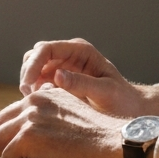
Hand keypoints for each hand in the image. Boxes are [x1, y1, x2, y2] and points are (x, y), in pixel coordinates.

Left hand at [0, 85, 126, 157]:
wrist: (116, 145)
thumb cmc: (99, 138)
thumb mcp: (72, 115)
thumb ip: (50, 116)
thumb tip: (30, 132)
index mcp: (44, 94)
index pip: (8, 114)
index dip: (16, 136)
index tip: (34, 149)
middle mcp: (34, 100)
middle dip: (7, 145)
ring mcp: (30, 117)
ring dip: (12, 157)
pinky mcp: (29, 137)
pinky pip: (7, 157)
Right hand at [19, 38, 158, 118]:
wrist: (131, 109)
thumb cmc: (122, 100)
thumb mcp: (105, 92)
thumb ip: (82, 83)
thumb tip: (57, 75)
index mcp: (81, 51)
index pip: (47, 48)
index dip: (33, 64)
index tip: (27, 85)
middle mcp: (70, 55)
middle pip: (36, 55)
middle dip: (28, 73)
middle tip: (28, 96)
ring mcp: (64, 67)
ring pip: (34, 67)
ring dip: (30, 83)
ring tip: (35, 102)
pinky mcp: (60, 80)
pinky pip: (39, 81)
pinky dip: (34, 91)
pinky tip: (40, 105)